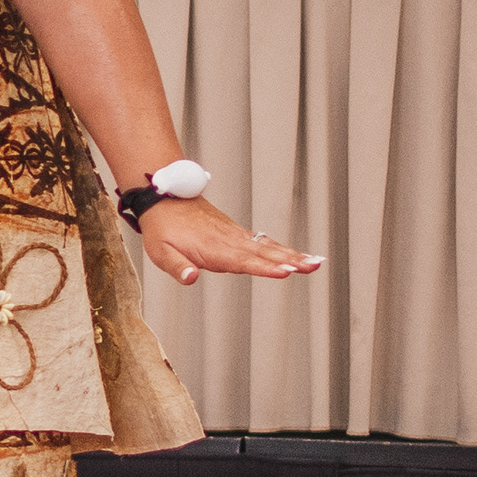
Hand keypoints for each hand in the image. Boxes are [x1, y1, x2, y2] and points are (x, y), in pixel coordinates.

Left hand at [138, 197, 324, 287]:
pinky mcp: (236, 234)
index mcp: (213, 249)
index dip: (265, 268)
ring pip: (268, 247)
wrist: (164, 198)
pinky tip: (297, 256)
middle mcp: (230, 241)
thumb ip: (177, 267)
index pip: (243, 261)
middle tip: (313, 266)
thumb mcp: (161, 252)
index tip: (286, 271)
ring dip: (293, 255)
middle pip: (264, 253)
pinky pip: (263, 243)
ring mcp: (235, 236)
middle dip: (291, 260)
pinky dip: (282, 249)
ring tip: (316, 263)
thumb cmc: (162, 229)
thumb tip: (191, 279)